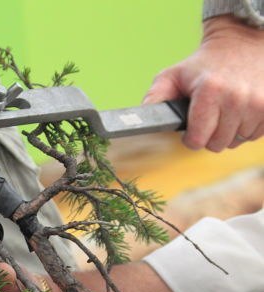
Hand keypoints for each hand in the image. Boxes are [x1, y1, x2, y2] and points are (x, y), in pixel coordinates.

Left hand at [143, 16, 263, 150]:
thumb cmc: (202, 66)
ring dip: (228, 133)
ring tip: (224, 112)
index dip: (190, 138)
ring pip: (236, 141)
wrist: (241, 46)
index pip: (197, 140)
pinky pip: (254, 136)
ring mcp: (258, 103)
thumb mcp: (172, 76)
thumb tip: (141, 118)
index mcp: (210, 91)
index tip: (191, 128)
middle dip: (208, 136)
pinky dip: (245, 129)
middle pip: (216, 144)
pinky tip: (239, 112)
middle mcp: (236, 98)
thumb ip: (155, 98)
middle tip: (208, 117)